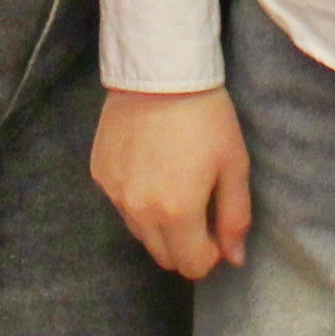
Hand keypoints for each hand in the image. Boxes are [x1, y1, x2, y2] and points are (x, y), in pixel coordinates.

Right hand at [91, 87, 251, 279]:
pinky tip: (151, 166)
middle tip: (199, 209)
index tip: (217, 229)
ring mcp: (114, 193)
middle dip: (185, 245)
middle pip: (163, 256)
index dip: (210, 254)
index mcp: (176, 214)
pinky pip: (121, 204)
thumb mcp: (234, 164)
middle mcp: (139, 212)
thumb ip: (235, 217)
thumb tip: (234, 259)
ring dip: (160, 224)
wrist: (160, 70)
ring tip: (174, 184)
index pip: (191, 265)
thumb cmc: (206, 116)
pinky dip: (137, 199)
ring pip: (140, 233)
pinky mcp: (99, 174)